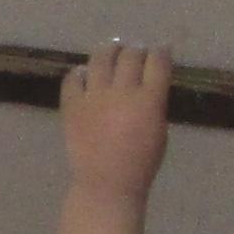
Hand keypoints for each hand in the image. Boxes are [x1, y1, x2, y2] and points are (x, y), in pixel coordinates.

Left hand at [58, 41, 174, 200]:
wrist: (106, 184)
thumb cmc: (141, 163)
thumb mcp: (160, 131)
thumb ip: (155, 104)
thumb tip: (148, 84)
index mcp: (149, 100)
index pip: (158, 63)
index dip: (161, 52)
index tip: (161, 50)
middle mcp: (121, 92)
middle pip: (130, 56)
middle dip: (136, 49)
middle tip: (136, 50)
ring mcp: (93, 97)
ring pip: (100, 59)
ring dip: (109, 51)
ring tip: (112, 49)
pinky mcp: (72, 105)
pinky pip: (73, 79)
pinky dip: (80, 73)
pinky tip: (85, 73)